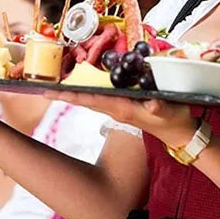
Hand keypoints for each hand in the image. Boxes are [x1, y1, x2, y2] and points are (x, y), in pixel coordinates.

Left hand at [44, 91, 196, 146]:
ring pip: (88, 98)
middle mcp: (114, 107)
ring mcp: (116, 107)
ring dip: (70, 92)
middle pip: (83, 99)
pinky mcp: (120, 105)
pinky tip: (75, 86)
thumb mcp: (170, 111)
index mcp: (122, 108)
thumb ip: (161, 107)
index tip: (50, 92)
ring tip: (52, 86)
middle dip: (63, 93)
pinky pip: (97, 96)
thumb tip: (152, 102)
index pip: (90, 100)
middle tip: (41, 87)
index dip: (70, 95)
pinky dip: (84, 91)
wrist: (178, 133)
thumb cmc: (174, 120)